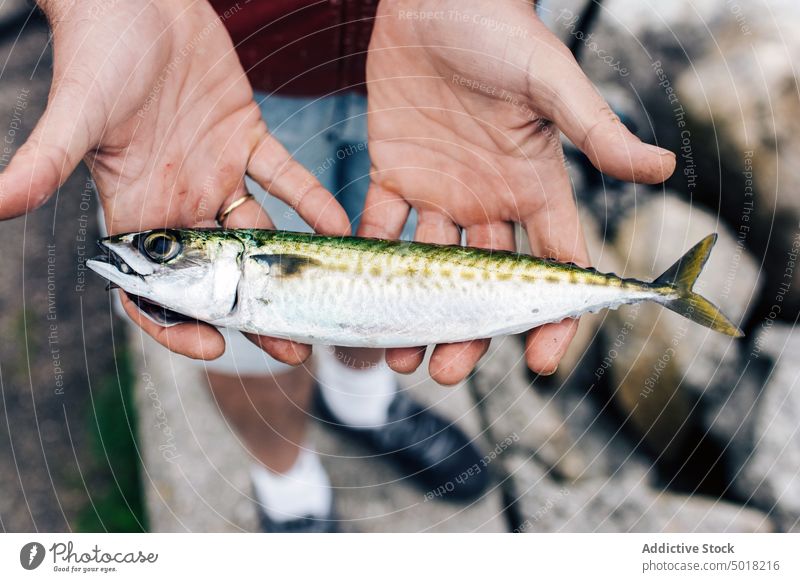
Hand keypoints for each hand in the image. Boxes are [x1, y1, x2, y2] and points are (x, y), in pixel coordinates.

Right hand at [0, 0, 349, 361]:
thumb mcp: (75, 114)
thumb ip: (45, 162)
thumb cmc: (95, 50)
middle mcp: (180, 200)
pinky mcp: (246, 135)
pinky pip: (286, 176)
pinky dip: (312, 201)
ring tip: (321, 307)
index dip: (177, 322)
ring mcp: (216, 171)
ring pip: (259, 235)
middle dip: (254, 315)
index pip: (156, 285)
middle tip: (293, 349)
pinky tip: (339, 228)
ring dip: (290, 270)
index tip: (214, 347)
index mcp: (139, 208)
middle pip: (221, 276)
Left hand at [363, 0, 675, 383]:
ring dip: (415, 311)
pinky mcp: (393, 173)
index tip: (545, 363)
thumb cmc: (500, 30)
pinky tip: (358, 293)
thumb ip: (596, 130)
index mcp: (531, 187)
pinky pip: (379, 226)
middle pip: (483, 284)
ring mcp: (439, 192)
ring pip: (429, 268)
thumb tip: (661, 169)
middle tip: (446, 371)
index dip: (553, 317)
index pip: (553, 266)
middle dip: (467, 331)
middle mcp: (488, 201)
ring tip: (398, 356)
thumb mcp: (551, 82)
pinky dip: (367, 258)